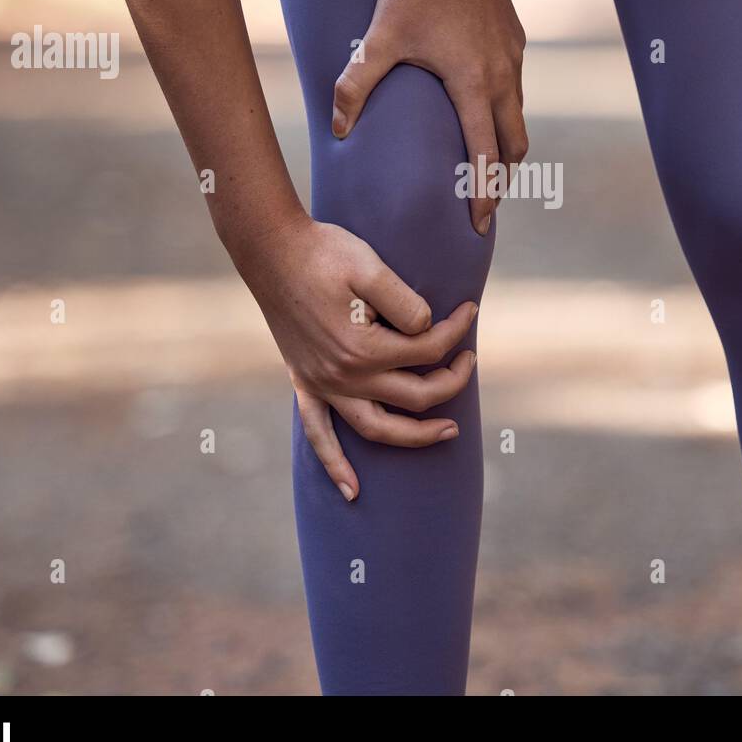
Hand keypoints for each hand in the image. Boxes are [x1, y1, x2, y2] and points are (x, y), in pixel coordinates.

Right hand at [232, 213, 478, 501]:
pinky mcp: (306, 383)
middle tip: (470, 361)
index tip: (471, 310)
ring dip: (416, 435)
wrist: (271, 250)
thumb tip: (427, 328)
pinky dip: (335, 465)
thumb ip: (405, 302)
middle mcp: (345, 376)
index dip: (456, 331)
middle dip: (452, 381)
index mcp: (365, 347)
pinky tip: (352, 490)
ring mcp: (324, 384)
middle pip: (416, 396)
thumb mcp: (370, 266)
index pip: (429, 350)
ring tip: (448, 431)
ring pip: (378, 429)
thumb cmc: (323, 253)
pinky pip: (319, 435)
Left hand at [332, 0, 528, 234]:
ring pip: (519, 118)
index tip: (481, 224)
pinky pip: (515, 88)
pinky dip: (506, 111)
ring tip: (488, 164)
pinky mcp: (516, 42)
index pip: (484, 156)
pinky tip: (485, 108)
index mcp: (472, 86)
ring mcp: (513, 60)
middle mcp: (502, 79)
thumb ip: (356, 85)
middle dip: (502, 178)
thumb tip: (337, 129)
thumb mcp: (380, 36)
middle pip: (514, 146)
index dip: (483, 195)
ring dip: (507, 147)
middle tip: (486, 202)